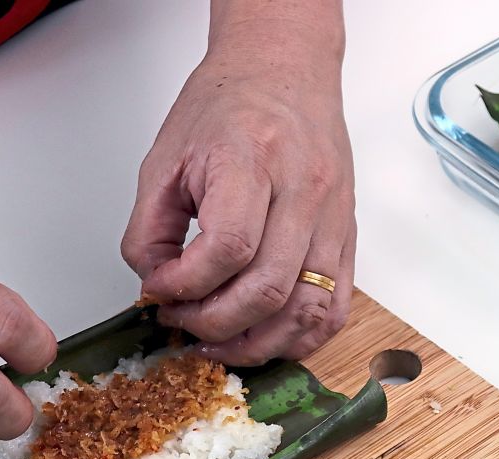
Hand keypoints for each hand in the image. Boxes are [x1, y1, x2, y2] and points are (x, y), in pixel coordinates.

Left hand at [120, 13, 353, 365]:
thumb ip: (150, 227)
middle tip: (182, 321)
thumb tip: (155, 284)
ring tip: (221, 344)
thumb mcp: (166, 157)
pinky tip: (268, 338)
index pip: (228, 248)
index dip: (186, 285)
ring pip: (307, 310)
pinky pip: (336, 308)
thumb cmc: (228, 106)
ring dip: (260, 343)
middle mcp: (303, 192)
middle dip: (215, 322)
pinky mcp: (348, 238)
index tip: (160, 291)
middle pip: (267, 289)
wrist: (285, 74)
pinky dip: (303, 337)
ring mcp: (334, 219)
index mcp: (252, 161)